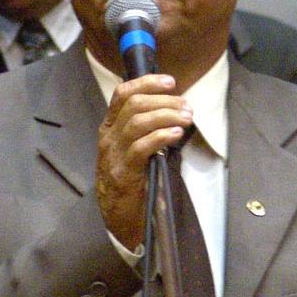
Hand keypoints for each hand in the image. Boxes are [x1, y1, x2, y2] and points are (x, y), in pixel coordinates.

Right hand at [96, 74, 191, 249]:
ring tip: (187, 119)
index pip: (123, 94)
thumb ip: (145, 128)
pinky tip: (176, 134)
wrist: (117, 215)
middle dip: (164, 101)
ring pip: (138, 122)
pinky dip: (161, 136)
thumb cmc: (130, 177)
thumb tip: (174, 108)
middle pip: (134, 105)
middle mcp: (109, 136)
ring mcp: (114, 154)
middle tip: (187, 107)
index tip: (170, 82)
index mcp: (110, 126)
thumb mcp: (132, 147)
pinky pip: (142, 147)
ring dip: (167, 116)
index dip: (146, 83)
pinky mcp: (123, 171)